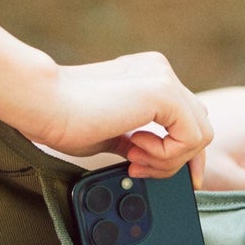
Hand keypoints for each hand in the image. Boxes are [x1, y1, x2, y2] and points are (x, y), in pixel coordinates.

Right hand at [26, 52, 212, 183]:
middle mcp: (159, 70)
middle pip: (200, 124)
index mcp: (146, 75)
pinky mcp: (164, 91)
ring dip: (169, 159)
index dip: (182, 151)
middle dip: (177, 159)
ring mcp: (164, 77)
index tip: (164, 174)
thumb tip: (152, 160)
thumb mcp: (111, 133)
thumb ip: (136, 139)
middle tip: (138, 168)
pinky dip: (167, 154)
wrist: (43, 104)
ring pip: (201, 133)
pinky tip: (134, 148)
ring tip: (133, 159)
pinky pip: (192, 137)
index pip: (187, 116)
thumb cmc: (64, 119)